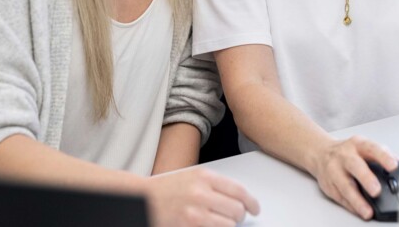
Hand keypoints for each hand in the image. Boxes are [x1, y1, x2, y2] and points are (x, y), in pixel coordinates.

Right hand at [143, 167, 259, 226]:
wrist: (143, 199)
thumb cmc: (168, 189)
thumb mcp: (193, 177)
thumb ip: (215, 185)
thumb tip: (239, 198)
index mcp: (204, 176)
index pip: (238, 190)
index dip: (251, 201)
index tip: (255, 208)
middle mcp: (200, 193)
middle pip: (236, 209)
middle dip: (239, 216)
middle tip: (236, 217)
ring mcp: (194, 212)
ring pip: (228, 225)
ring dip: (228, 226)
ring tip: (220, 222)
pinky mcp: (189, 226)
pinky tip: (211, 225)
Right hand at [310, 135, 398, 220]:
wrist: (321, 153)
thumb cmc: (348, 152)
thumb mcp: (365, 146)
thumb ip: (383, 155)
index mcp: (358, 144)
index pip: (372, 148)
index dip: (383, 157)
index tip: (394, 166)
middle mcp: (345, 155)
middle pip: (355, 166)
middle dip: (366, 178)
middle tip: (377, 190)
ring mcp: (334, 170)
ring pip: (345, 186)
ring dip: (357, 200)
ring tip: (367, 211)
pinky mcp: (329, 185)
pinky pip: (340, 197)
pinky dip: (351, 206)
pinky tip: (359, 211)